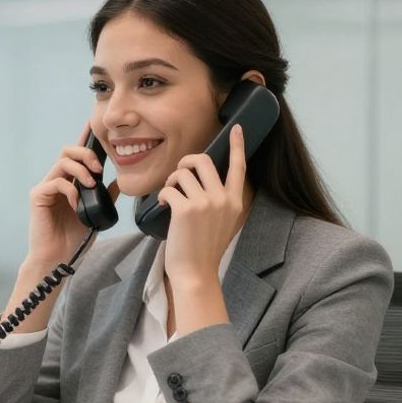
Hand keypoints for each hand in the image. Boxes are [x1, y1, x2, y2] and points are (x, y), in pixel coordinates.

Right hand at [25, 123, 120, 268]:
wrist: (58, 258)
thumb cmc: (75, 238)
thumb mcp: (97, 212)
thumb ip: (105, 195)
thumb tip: (118, 180)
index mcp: (69, 182)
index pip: (76, 155)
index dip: (84, 138)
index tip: (92, 123)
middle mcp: (55, 180)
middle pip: (68, 150)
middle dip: (86, 153)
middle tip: (99, 168)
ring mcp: (45, 187)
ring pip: (63, 162)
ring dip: (81, 169)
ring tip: (91, 184)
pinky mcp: (38, 196)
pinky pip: (56, 182)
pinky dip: (71, 190)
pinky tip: (77, 204)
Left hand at [158, 124, 248, 290]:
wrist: (195, 273)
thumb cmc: (203, 250)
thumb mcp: (222, 223)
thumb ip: (219, 202)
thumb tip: (200, 181)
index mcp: (235, 202)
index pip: (239, 167)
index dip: (237, 145)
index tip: (235, 128)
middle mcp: (223, 199)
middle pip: (204, 161)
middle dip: (186, 162)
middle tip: (178, 175)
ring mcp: (205, 204)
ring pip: (183, 173)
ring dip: (171, 181)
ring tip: (169, 194)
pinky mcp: (185, 209)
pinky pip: (168, 189)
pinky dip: (162, 195)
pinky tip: (163, 205)